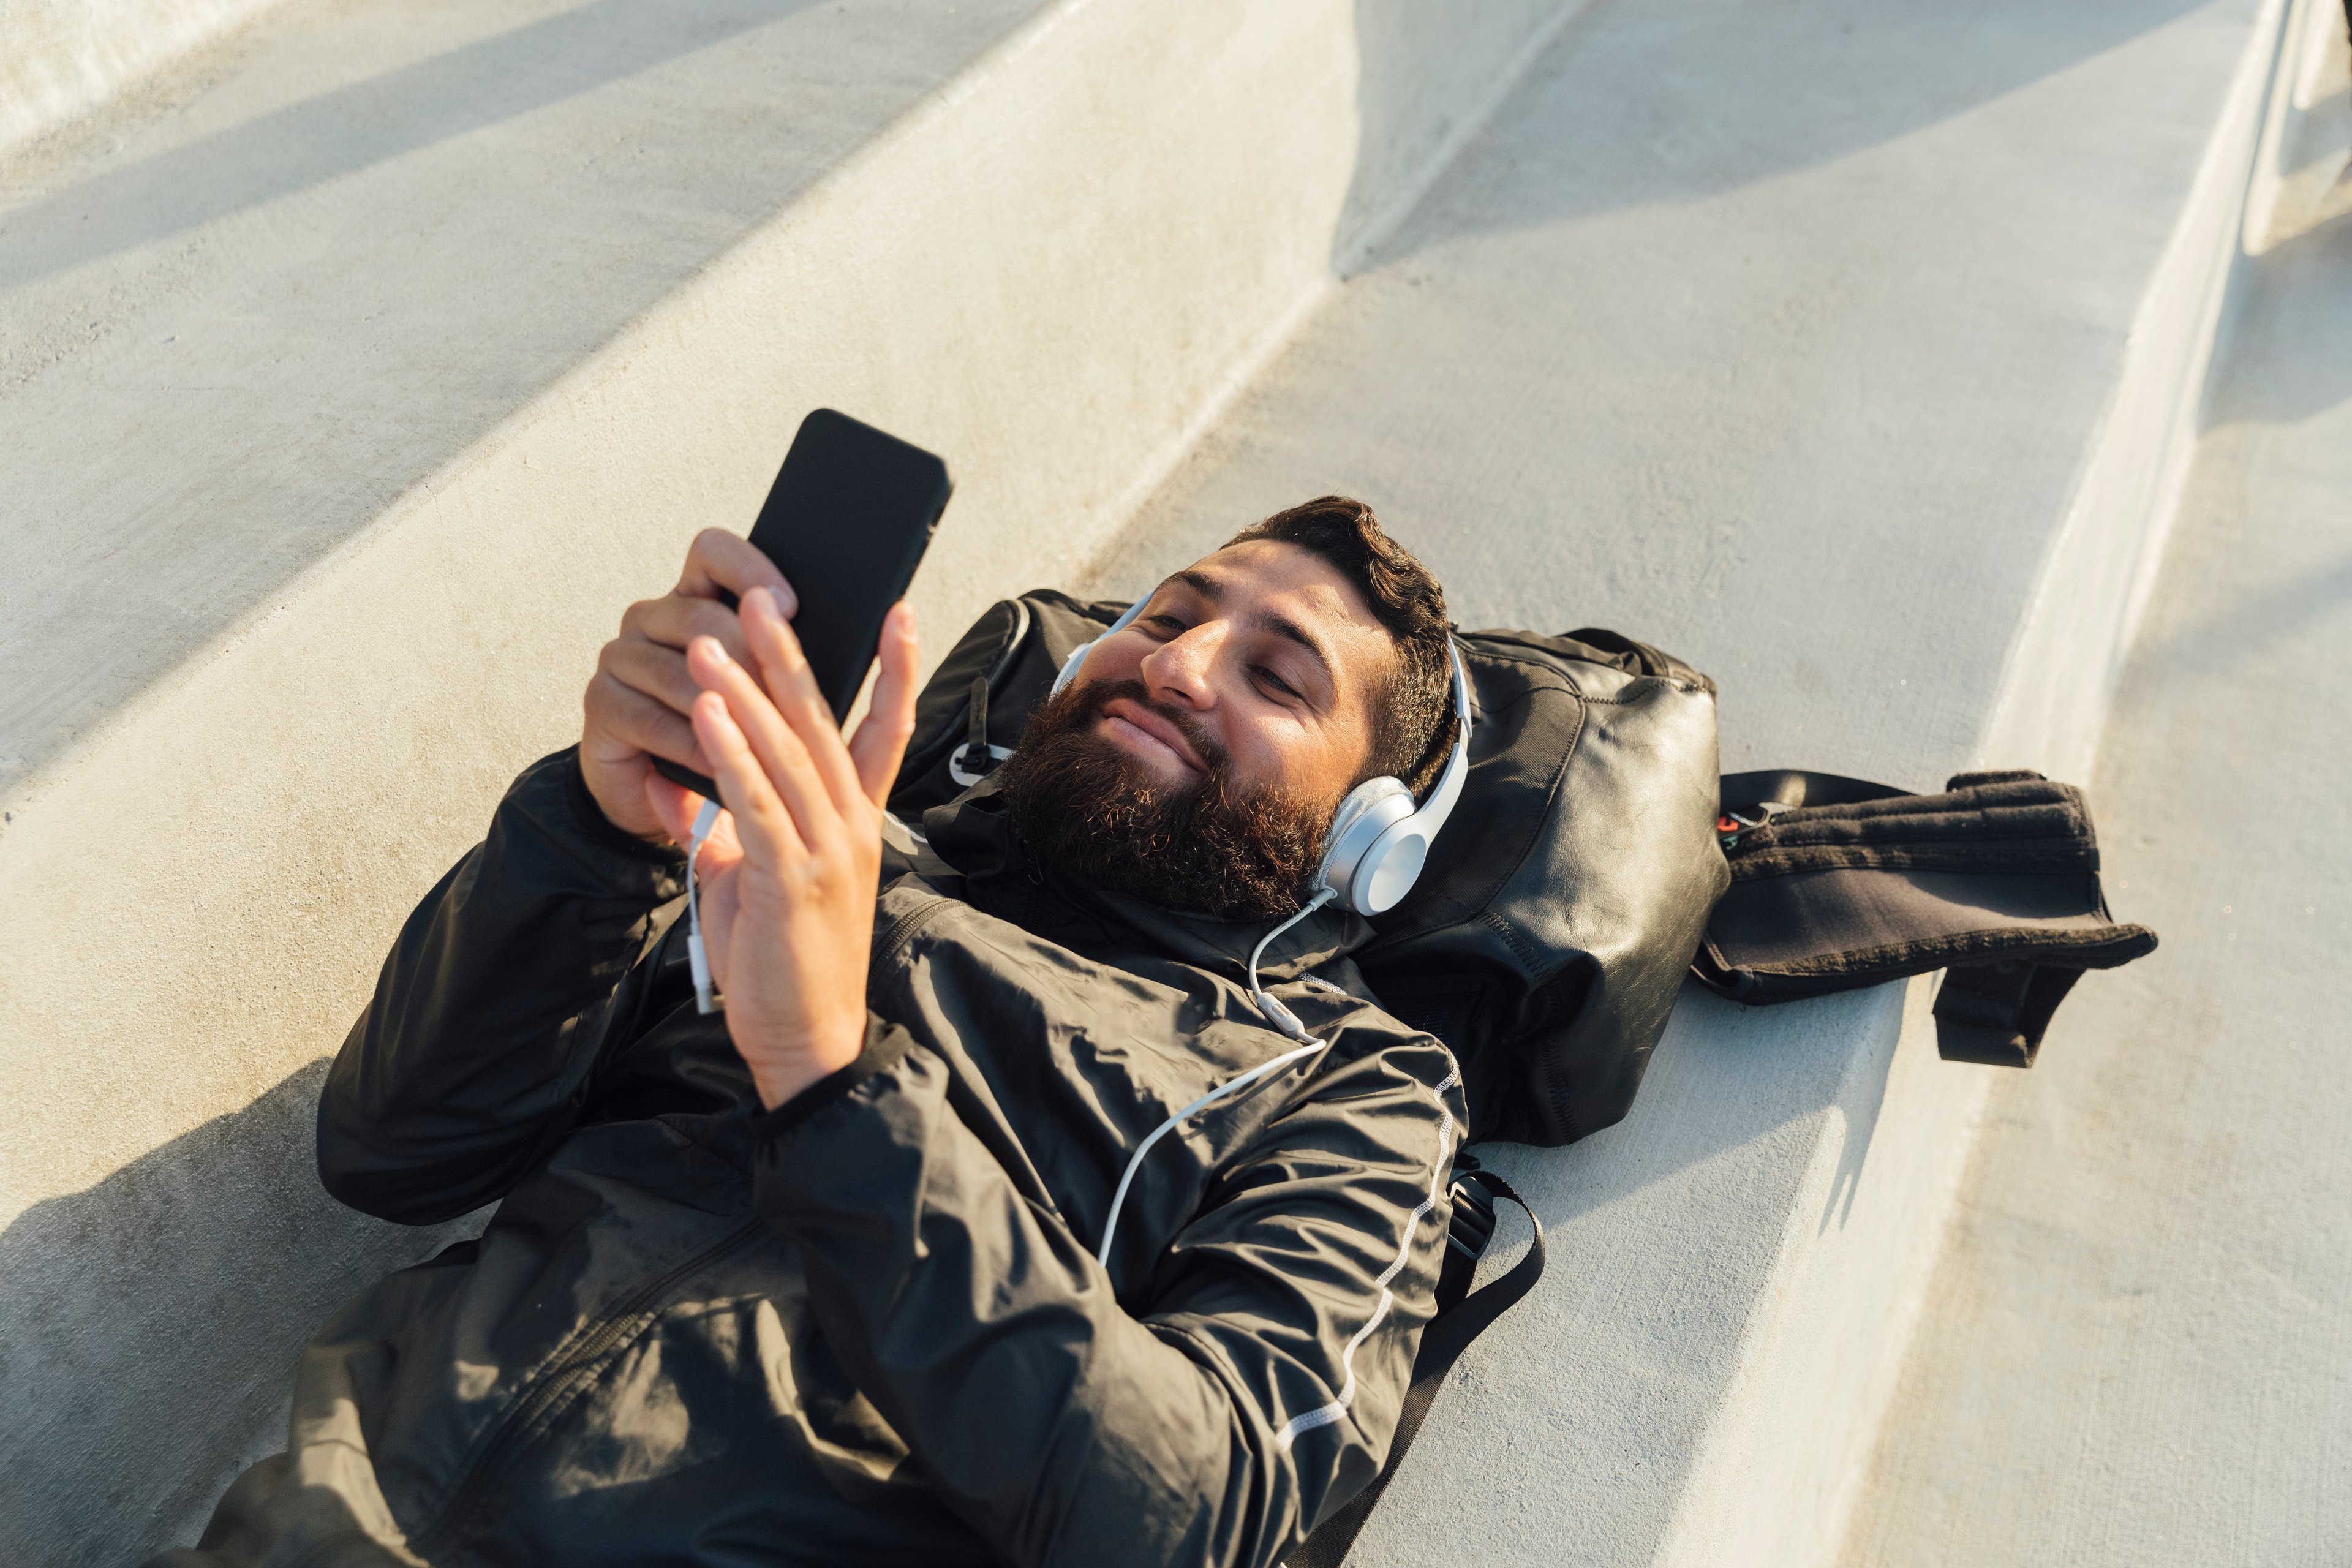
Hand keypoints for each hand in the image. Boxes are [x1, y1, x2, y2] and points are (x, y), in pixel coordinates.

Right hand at [581, 529, 798, 840]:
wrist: (672, 795)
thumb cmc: (731, 737)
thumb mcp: (767, 695)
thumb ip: (787, 661)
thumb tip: (853, 641)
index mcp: (696, 597)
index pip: (713, 552)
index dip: (749, 569)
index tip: (791, 604)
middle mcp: (654, 617)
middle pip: (700, 615)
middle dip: (749, 656)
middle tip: (784, 691)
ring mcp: (621, 656)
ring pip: (678, 670)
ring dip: (723, 708)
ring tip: (761, 736)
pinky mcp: (602, 701)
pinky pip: (651, 716)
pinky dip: (692, 743)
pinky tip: (719, 762)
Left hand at [646, 588, 920, 1108]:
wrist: (805, 1041)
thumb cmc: (785, 964)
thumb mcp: (757, 879)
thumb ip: (729, 827)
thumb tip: (678, 785)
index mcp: (856, 822)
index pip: (885, 730)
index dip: (894, 669)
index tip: (895, 611)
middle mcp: (852, 826)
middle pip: (825, 722)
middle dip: (789, 654)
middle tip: (760, 595)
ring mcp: (827, 851)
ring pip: (787, 752)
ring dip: (747, 691)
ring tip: (710, 641)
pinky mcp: (791, 878)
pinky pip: (759, 802)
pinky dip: (731, 754)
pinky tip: (706, 714)